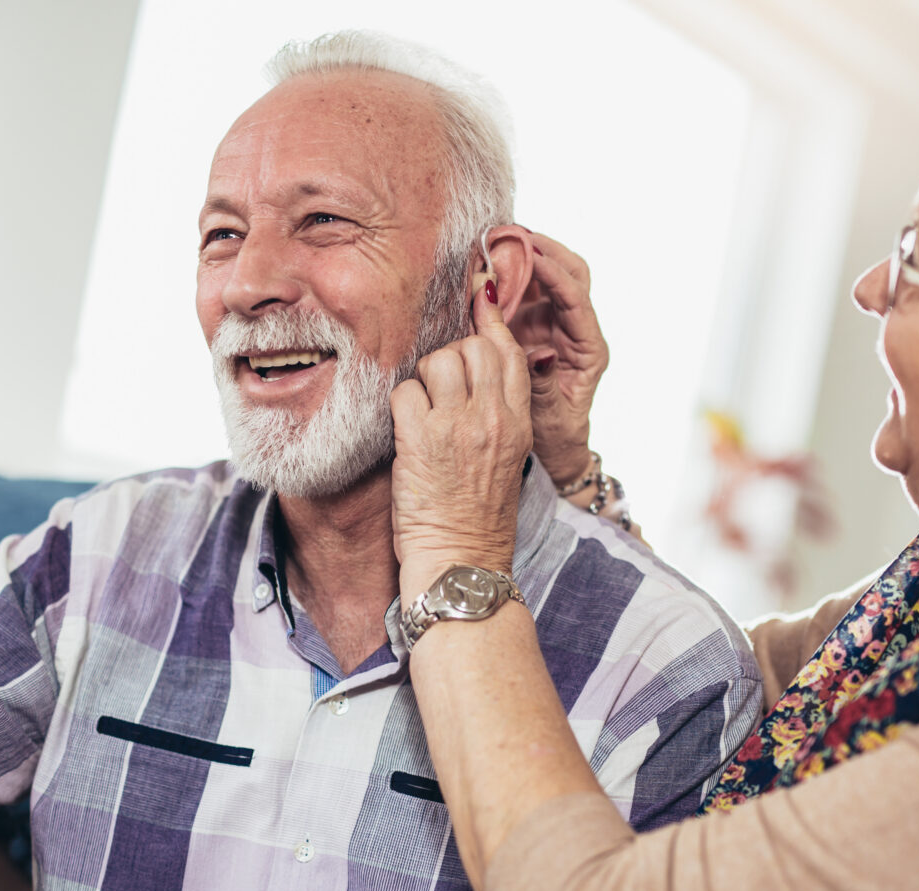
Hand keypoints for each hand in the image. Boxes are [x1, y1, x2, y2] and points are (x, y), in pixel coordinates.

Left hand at [391, 271, 533, 597]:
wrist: (463, 565)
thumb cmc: (478, 520)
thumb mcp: (506, 460)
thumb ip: (498, 415)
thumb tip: (475, 375)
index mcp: (519, 423)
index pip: (510, 351)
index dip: (490, 320)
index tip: (477, 298)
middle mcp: (494, 418)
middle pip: (473, 346)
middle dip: (450, 355)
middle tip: (438, 386)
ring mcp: (458, 427)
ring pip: (437, 360)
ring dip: (422, 378)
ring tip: (421, 410)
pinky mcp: (421, 441)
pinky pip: (404, 391)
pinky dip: (399, 406)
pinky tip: (404, 431)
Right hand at [509, 232, 607, 487]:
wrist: (553, 450)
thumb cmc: (556, 436)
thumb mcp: (550, 415)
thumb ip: (544, 384)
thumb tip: (540, 354)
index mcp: (589, 349)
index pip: (577, 300)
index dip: (555, 274)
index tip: (531, 254)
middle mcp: (575, 330)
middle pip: (572, 274)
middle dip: (546, 250)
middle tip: (513, 234)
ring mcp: (554, 325)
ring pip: (547, 277)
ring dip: (525, 257)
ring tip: (496, 241)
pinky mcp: (533, 327)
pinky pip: (524, 293)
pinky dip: (508, 276)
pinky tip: (485, 266)